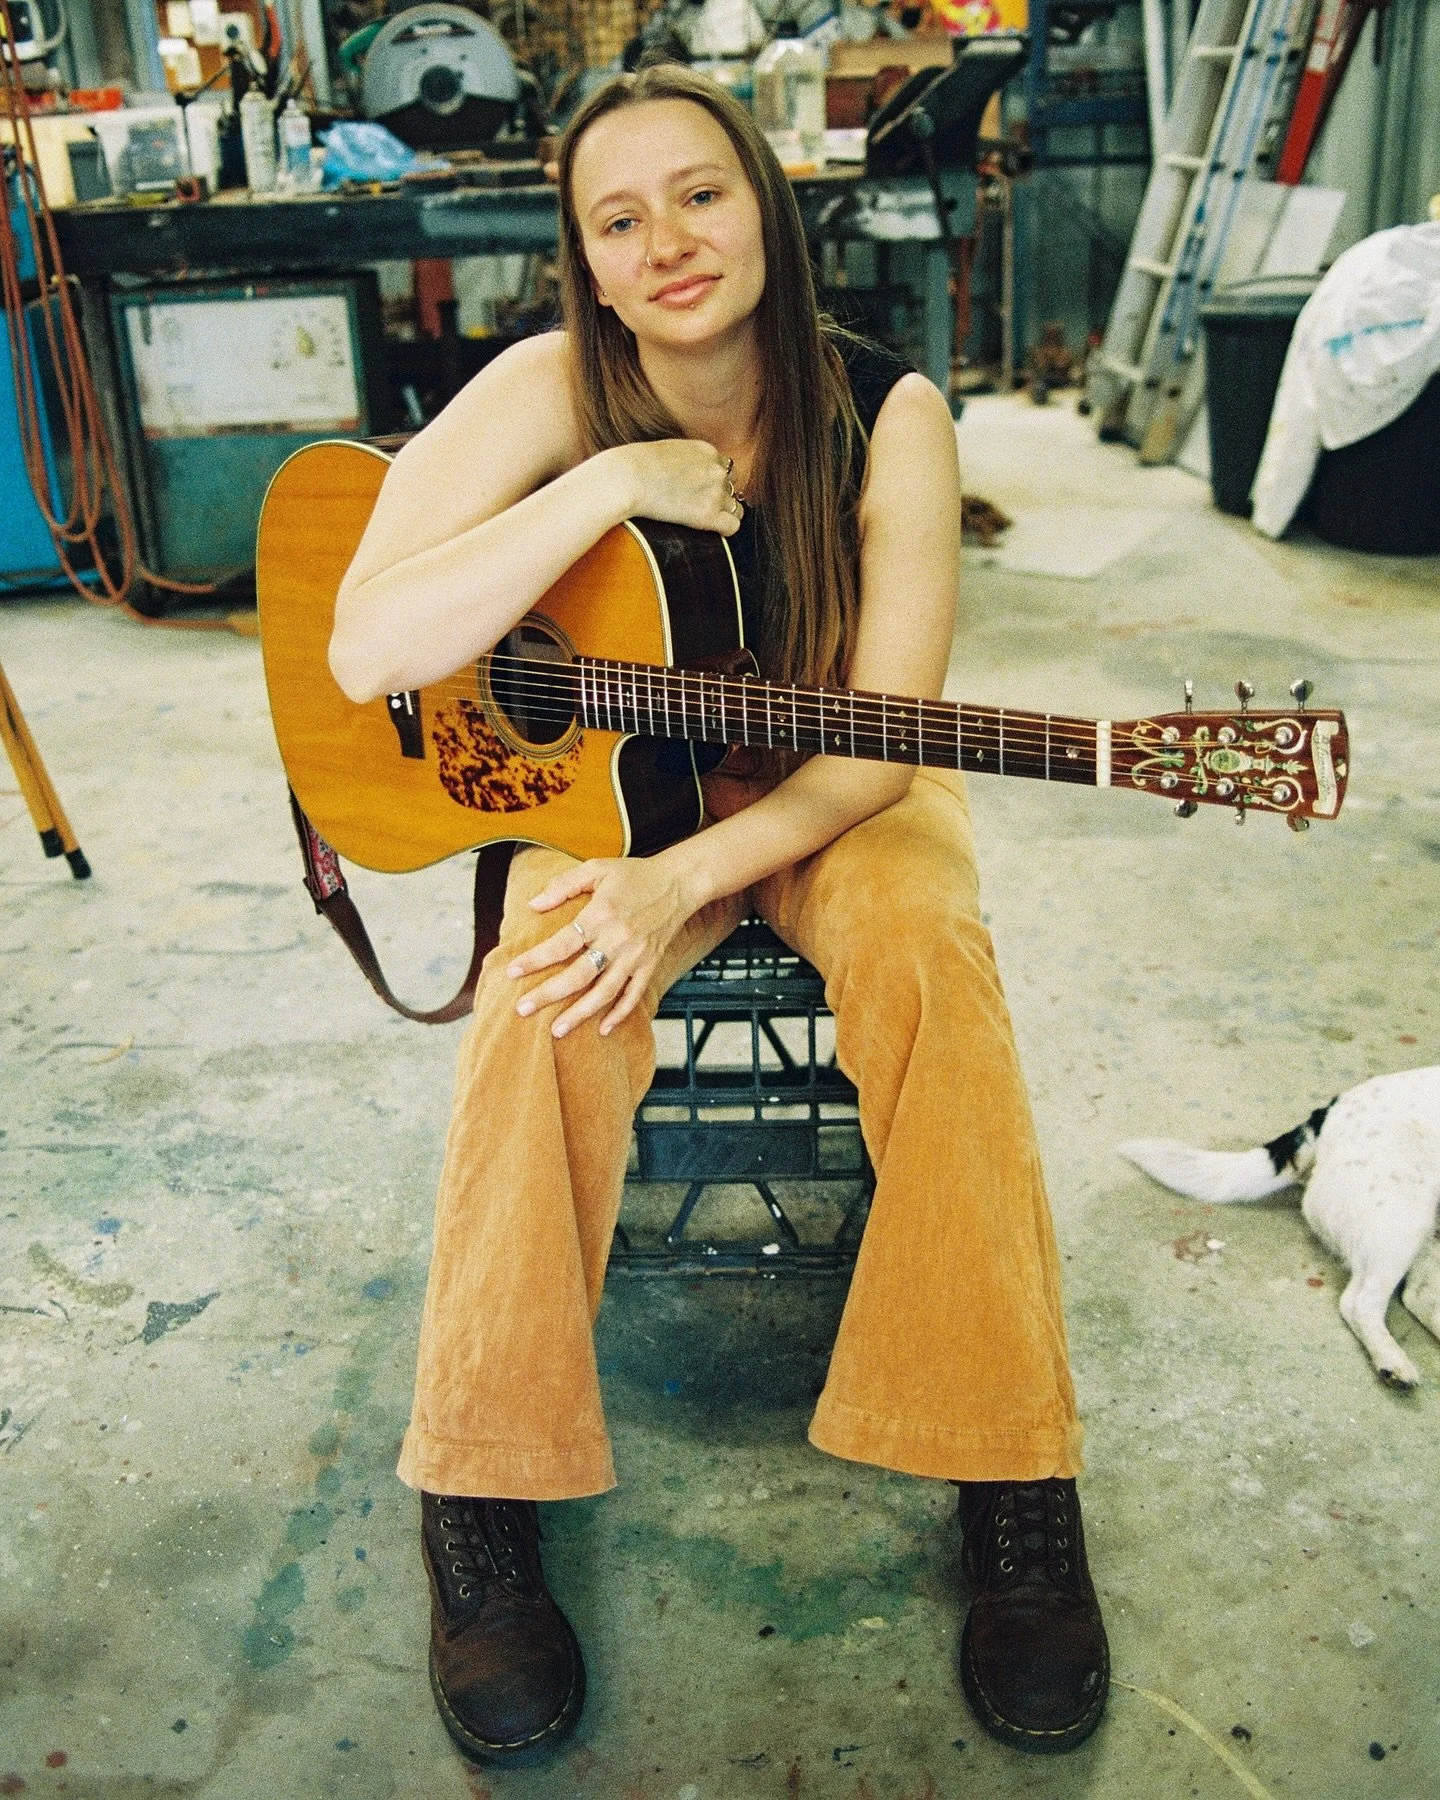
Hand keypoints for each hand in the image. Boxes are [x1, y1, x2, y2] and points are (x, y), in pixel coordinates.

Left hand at [506, 852, 700, 1037]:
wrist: (679, 883)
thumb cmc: (635, 874)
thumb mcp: (597, 868)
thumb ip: (564, 885)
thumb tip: (533, 904)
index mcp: (600, 915)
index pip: (561, 943)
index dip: (535, 959)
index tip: (512, 972)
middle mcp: (617, 940)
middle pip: (578, 975)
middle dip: (548, 995)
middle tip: (523, 1009)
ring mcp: (635, 956)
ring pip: (604, 992)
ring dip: (579, 1014)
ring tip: (557, 1030)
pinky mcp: (650, 965)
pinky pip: (634, 995)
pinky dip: (619, 1014)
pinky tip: (602, 1029)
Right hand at [611, 440, 743, 536]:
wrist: (624, 479)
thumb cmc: (633, 467)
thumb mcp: (665, 451)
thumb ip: (682, 460)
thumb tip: (679, 476)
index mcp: (706, 450)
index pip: (724, 468)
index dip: (712, 482)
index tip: (698, 492)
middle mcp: (716, 469)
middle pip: (731, 487)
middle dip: (719, 497)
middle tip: (697, 508)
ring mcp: (715, 492)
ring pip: (735, 508)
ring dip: (721, 515)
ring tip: (700, 521)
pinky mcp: (708, 515)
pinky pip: (732, 526)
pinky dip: (724, 530)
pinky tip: (709, 532)